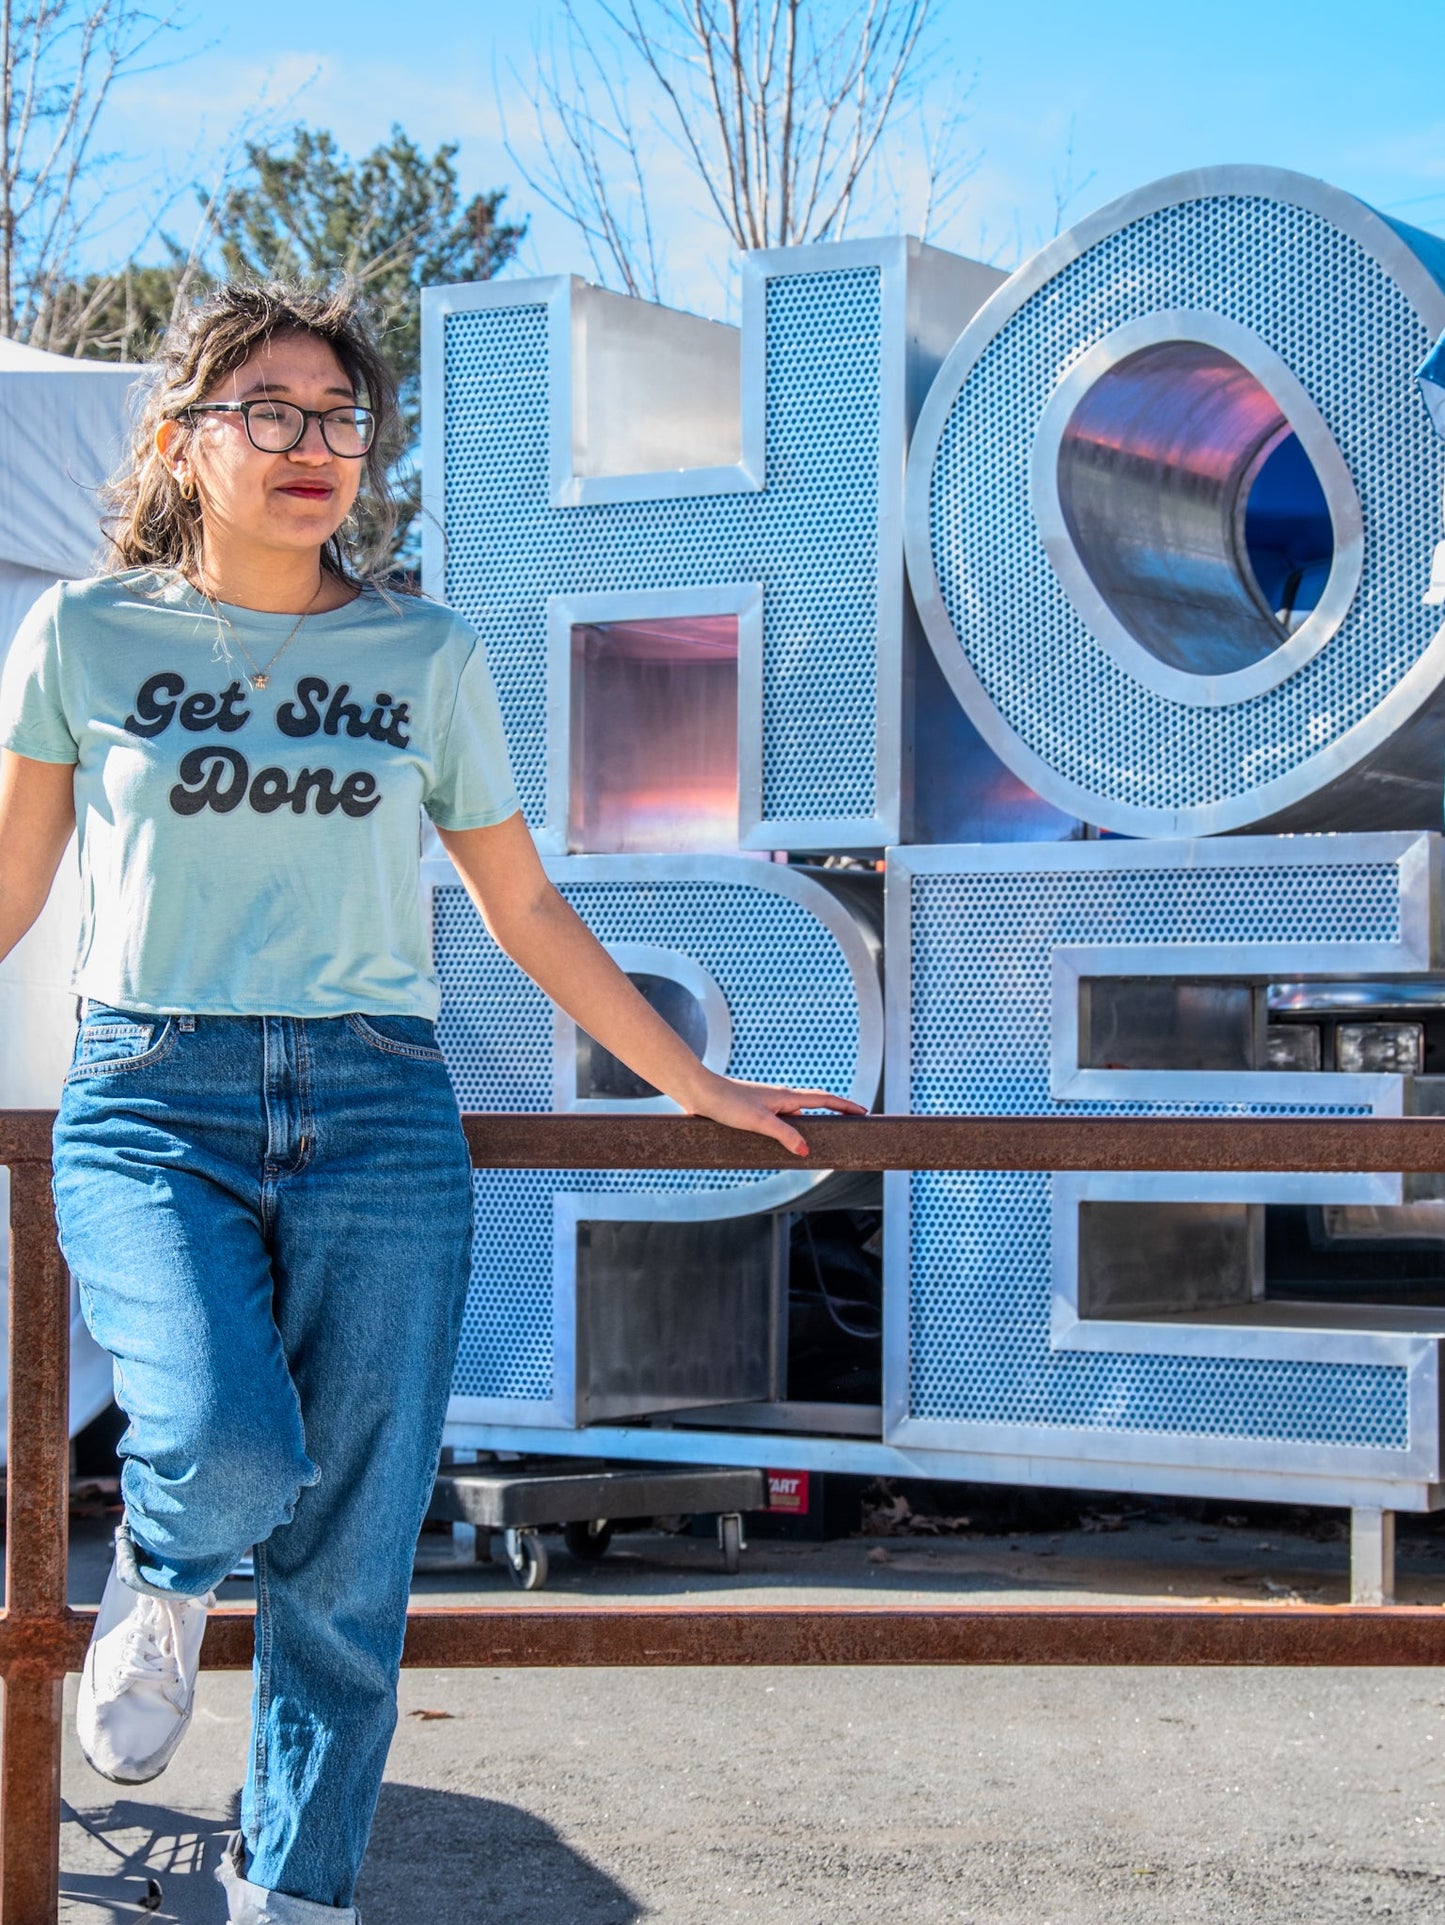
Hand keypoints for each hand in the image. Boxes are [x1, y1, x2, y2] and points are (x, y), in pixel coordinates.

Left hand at [677, 1069, 867, 1157]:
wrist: (700, 1092)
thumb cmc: (728, 1102)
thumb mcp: (759, 1121)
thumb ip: (784, 1135)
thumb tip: (805, 1150)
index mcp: (786, 1097)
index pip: (825, 1099)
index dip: (845, 1106)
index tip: (863, 1112)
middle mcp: (780, 1099)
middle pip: (814, 1105)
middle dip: (834, 1112)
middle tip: (850, 1123)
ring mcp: (767, 1105)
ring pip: (796, 1115)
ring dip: (811, 1123)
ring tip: (823, 1138)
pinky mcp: (753, 1112)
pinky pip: (780, 1122)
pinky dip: (789, 1130)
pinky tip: (784, 1143)